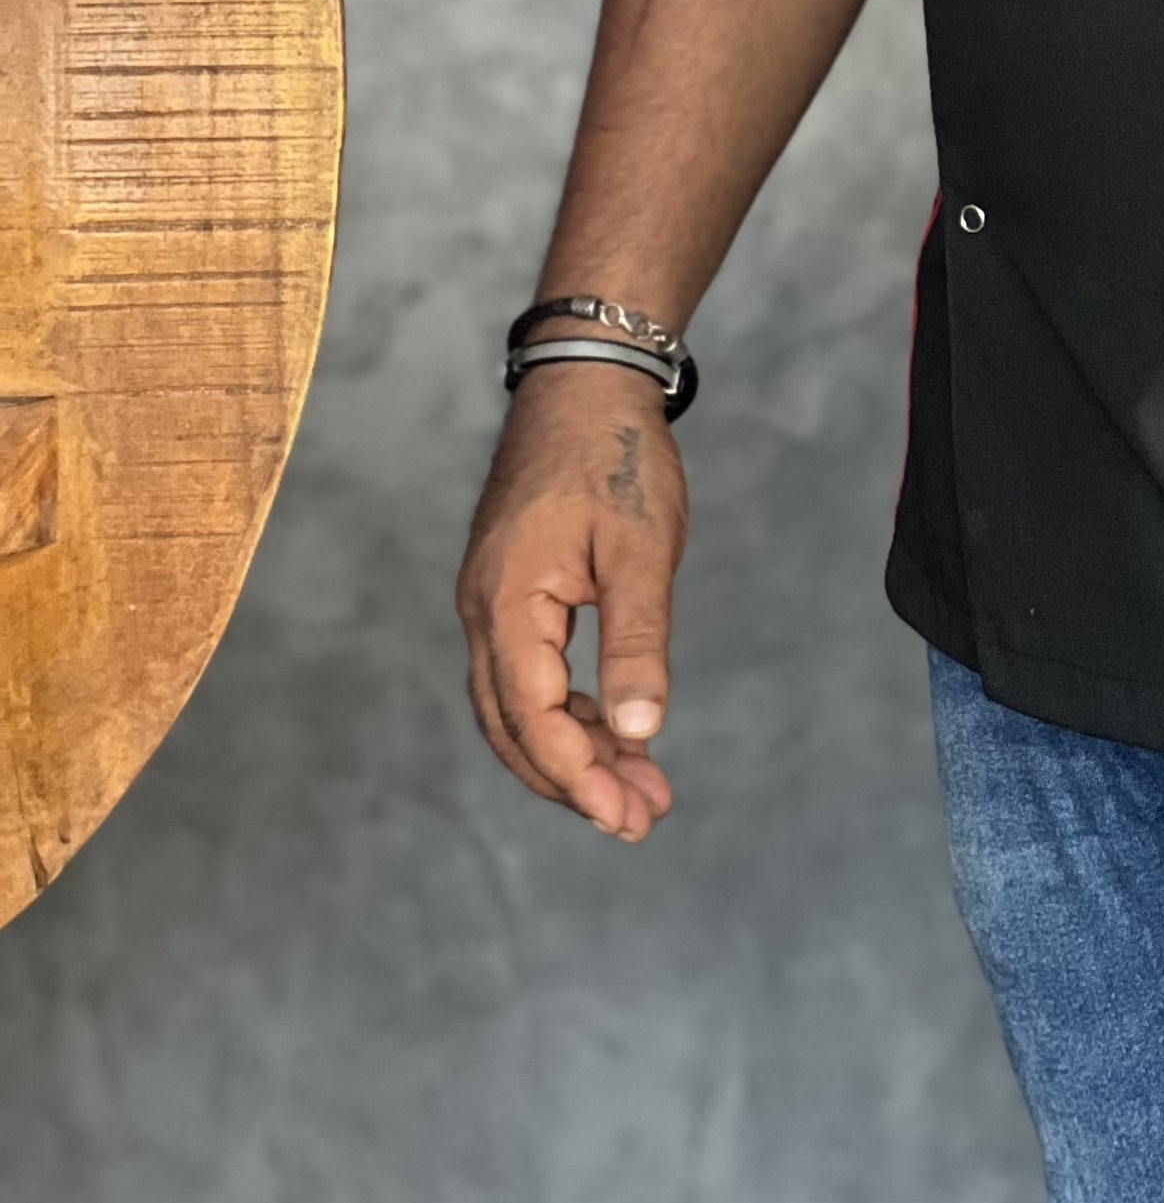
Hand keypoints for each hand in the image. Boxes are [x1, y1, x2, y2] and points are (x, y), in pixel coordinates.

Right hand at [455, 364, 685, 840]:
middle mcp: (483, 611)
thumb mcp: (640, 549)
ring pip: (518, 707)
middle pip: (514, 727)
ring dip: (574, 752)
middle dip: (574, 781)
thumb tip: (641, 730)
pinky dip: (569, 711)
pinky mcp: (512, 593)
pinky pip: (529, 674)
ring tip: (640, 789)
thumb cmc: (614, 456)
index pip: (531, 717)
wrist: (586, 382)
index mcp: (506, 602)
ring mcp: (491, 602)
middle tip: (640, 820)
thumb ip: (637, 641)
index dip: (576, 775)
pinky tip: (616, 731)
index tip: (626, 815)